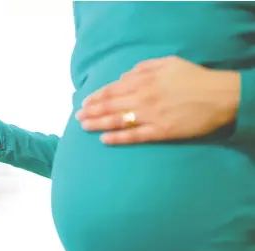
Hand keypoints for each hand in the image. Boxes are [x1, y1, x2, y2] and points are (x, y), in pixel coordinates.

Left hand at [76, 56, 239, 144]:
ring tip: (84, 127)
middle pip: (110, 106)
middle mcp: (143, 98)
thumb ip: (143, 68)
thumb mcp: (168, 63)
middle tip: (77, 117)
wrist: (220, 96)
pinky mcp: (160, 131)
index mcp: (144, 80)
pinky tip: (104, 140)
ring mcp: (150, 116)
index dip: (96, 97)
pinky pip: (134, 136)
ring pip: (117, 120)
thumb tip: (123, 77)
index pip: (112, 90)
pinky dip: (117, 138)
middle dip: (91, 111)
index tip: (84, 102)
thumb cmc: (194, 77)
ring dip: (97, 124)